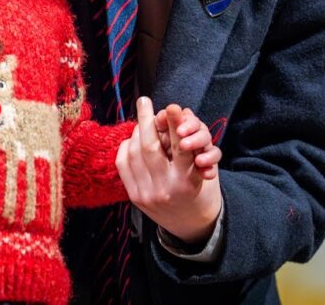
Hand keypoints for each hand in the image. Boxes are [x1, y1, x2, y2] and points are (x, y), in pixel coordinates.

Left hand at [116, 98, 222, 243]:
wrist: (189, 222)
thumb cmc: (197, 186)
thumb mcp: (202, 166)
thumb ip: (189, 142)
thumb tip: (173, 112)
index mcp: (187, 181)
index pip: (180, 147)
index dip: (173, 124)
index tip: (170, 105)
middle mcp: (166, 189)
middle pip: (150, 147)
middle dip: (145, 120)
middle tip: (145, 101)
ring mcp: (146, 194)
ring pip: (134, 153)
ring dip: (136, 132)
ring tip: (141, 121)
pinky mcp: (133, 197)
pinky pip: (122, 164)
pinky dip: (126, 146)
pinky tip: (133, 139)